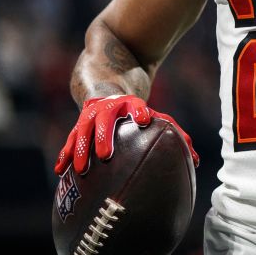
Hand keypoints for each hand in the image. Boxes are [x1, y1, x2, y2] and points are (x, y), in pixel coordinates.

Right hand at [54, 94, 198, 174]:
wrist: (106, 84)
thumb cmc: (136, 110)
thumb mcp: (153, 115)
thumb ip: (175, 134)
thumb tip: (195, 160)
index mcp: (129, 103)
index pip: (135, 105)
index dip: (139, 111)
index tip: (144, 119)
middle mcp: (108, 107)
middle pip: (104, 119)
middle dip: (104, 136)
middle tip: (105, 155)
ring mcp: (90, 115)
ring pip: (82, 130)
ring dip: (81, 149)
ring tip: (81, 170)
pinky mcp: (78, 124)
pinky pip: (70, 140)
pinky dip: (65, 154)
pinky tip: (60, 171)